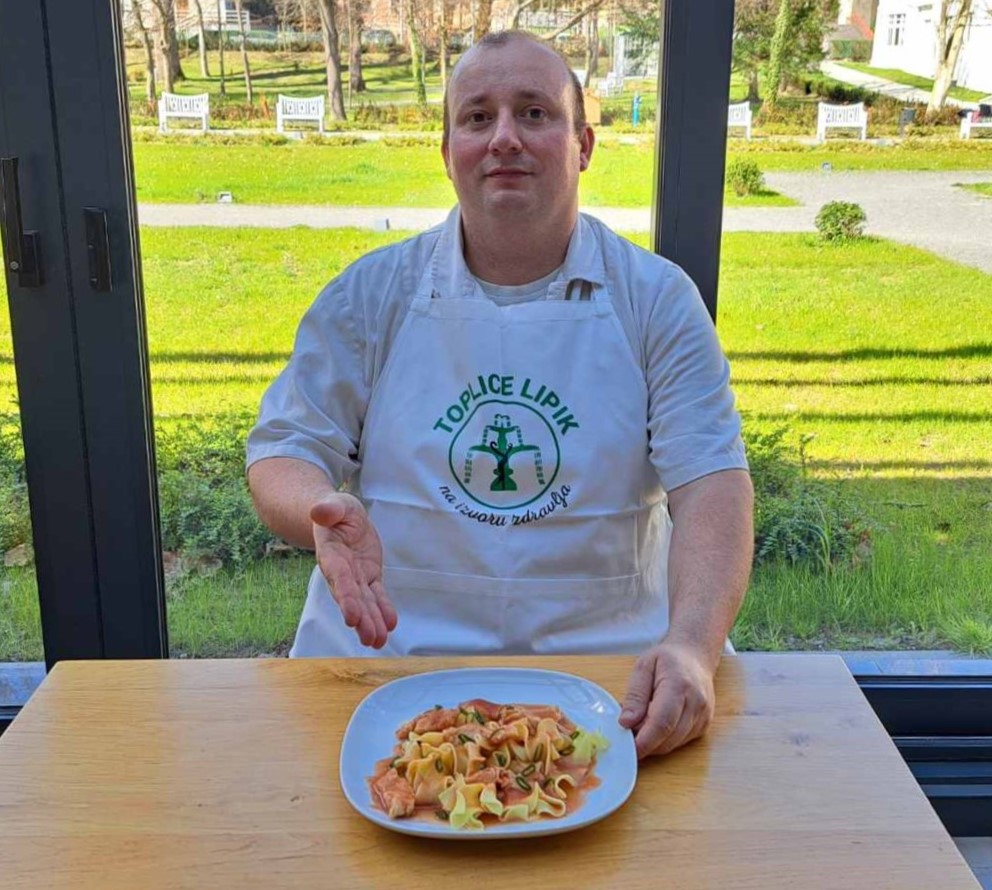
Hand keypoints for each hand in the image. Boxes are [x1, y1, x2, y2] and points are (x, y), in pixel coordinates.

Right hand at [311, 493, 396, 647]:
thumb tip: (318, 511)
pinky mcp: (369, 577)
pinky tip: (390, 625)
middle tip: (370, 638)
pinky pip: (377, 595)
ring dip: (372, 621)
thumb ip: (329, 509)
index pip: (340, 579)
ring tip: (379, 641)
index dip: (346, 598)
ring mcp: (356, 576)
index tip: (351, 618)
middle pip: (352, 598)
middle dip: (362, 618)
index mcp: (331, 555)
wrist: (342, 518)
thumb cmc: (336, 511)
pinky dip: (383, 610)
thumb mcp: (335, 503)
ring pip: (365, 602)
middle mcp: (342, 571)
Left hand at [618, 641, 715, 758]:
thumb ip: (635, 696)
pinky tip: (657, 723)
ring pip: (674, 744)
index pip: (662, 722)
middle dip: (645, 742)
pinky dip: (665, 739)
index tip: (627, 747)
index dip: (644, 740)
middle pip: (668, 738)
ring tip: (642, 722)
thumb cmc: (668, 659)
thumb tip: (626, 723)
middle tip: (628, 732)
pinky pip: (680, 742)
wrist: (695, 657)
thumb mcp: (643, 667)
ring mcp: (703, 717)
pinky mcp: (703, 726)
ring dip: (654, 742)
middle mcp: (696, 703)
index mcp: (679, 685)